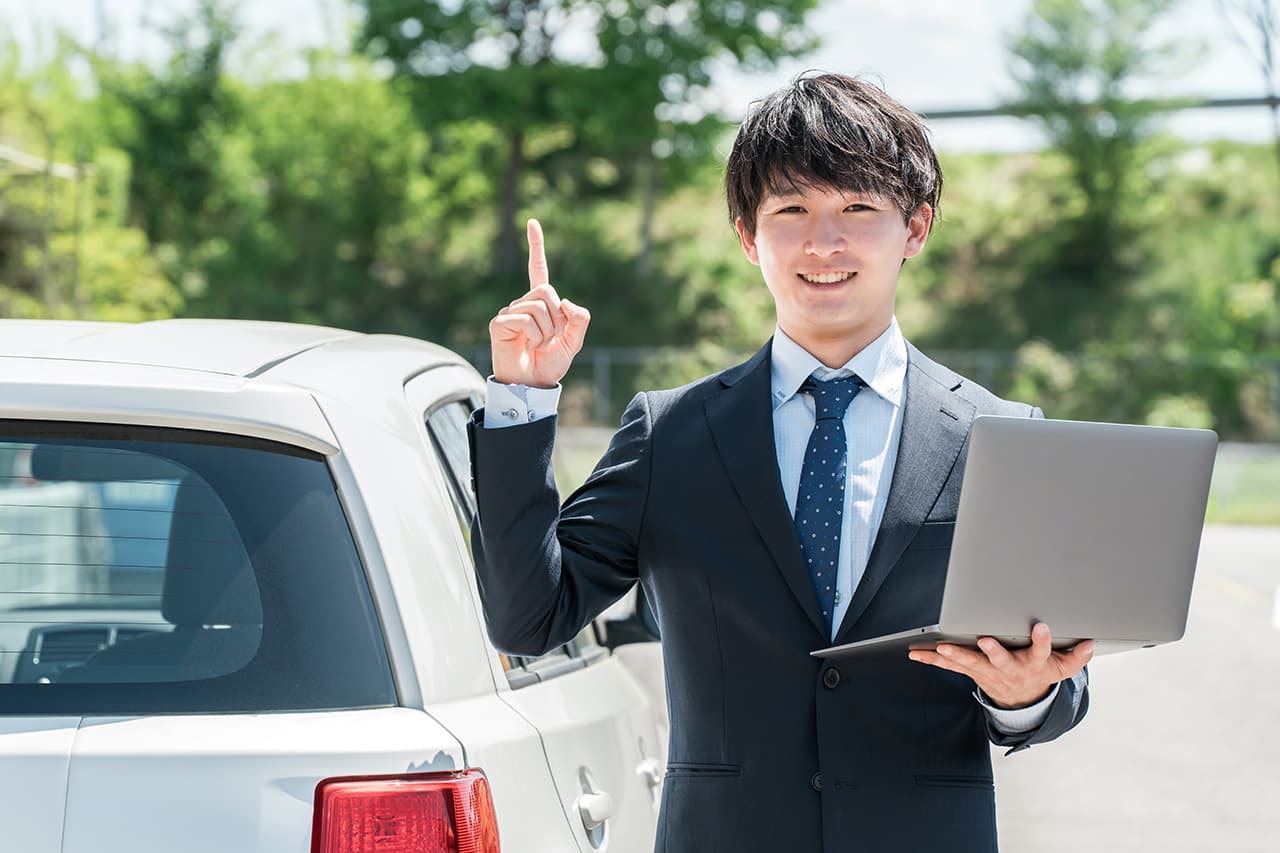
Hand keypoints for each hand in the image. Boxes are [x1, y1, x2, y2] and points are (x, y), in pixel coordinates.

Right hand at [489, 218, 590, 387]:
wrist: (532, 385)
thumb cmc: (550, 364)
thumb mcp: (574, 342)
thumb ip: (579, 320)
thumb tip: (566, 302)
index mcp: (541, 304)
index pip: (538, 269)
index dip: (536, 246)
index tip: (532, 222)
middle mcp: (523, 303)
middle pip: (546, 291)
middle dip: (557, 317)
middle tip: (551, 338)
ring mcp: (509, 312)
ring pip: (538, 307)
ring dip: (546, 331)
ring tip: (538, 345)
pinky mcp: (498, 324)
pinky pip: (524, 319)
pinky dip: (532, 335)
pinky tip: (525, 346)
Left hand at [908, 623, 1093, 708]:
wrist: (1021, 701)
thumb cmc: (1040, 675)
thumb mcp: (1062, 668)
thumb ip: (1076, 656)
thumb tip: (1091, 642)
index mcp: (1033, 664)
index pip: (1042, 651)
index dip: (1043, 641)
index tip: (1042, 627)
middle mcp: (1009, 669)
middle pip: (1001, 660)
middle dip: (992, 651)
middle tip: (984, 641)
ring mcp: (988, 672)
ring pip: (970, 663)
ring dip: (954, 655)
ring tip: (938, 647)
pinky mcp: (971, 671)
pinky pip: (950, 666)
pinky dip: (933, 659)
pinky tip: (916, 653)